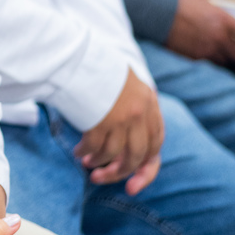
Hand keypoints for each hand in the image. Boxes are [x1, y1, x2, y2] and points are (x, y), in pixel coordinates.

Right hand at [75, 68, 162, 194]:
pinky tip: (78, 152)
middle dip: (120, 172)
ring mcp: (121, 117)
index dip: (146, 164)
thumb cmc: (97, 70)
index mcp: (149, 103)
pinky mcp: (101, 121)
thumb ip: (135, 109)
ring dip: (100, 163)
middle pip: (138, 154)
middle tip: (103, 177)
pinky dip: (86, 153)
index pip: (156, 142)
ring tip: (88, 163)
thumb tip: (132, 144)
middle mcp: (139, 112)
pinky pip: (96, 148)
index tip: (134, 178)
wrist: (77, 55)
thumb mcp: (126, 86)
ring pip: (116, 155)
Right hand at [166, 0, 234, 63]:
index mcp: (224, 20)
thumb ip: (225, 16)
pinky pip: (212, 62)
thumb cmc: (183, 5)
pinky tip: (203, 48)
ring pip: (226, 59)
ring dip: (225, 55)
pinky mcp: (197, 57)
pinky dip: (212, 57)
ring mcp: (208, 48)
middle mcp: (219, 36)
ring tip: (216, 45)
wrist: (159, 15)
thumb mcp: (209, 3)